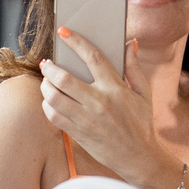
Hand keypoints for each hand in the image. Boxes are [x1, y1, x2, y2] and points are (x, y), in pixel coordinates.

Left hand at [39, 31, 181, 188]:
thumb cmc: (141, 123)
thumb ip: (134, 67)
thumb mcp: (143, 93)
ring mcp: (86, 119)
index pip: (93, 58)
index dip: (76, 42)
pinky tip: (50, 100)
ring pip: (53, 98)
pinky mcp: (78, 133)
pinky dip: (47, 105)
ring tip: (46, 81)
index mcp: (115, 88)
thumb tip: (129, 44)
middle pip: (64, 78)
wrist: (138, 157)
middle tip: (47, 63)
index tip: (64, 32)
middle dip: (50, 67)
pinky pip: (53, 116)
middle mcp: (98, 102)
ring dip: (45, 86)